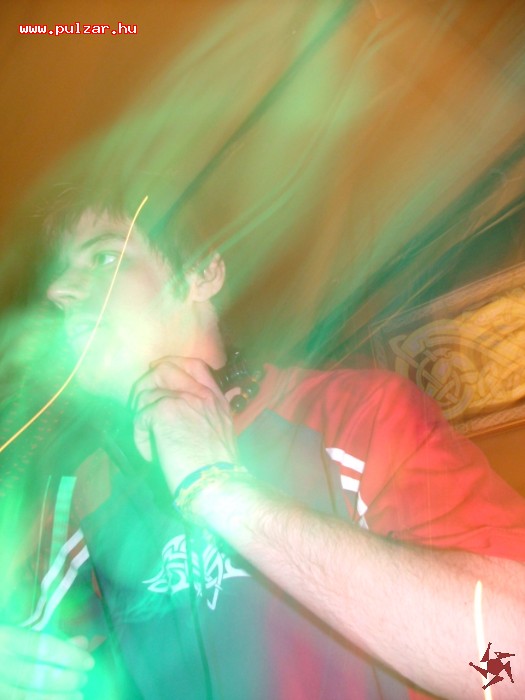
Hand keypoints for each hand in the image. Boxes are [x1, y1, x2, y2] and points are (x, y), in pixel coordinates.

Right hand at [0, 626, 93, 698]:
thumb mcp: (17, 635)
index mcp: (5, 638)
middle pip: (37, 676)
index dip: (70, 656)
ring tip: (77, 697)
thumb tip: (83, 643)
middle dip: (66, 680)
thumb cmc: (1, 646)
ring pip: (27, 698)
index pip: (43, 646)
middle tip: (83, 681)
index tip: (89, 663)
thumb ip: (48, 640)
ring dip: (57, 699)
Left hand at [131, 357, 237, 493]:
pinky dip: (140, 436)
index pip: (195, 365)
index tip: (159, 373)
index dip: (174, 364)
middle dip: (147, 382)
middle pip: (165, 368)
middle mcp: (200, 394)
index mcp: (215, 399)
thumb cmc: (218, 468)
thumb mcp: (221, 433)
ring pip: (146, 393)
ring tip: (147, 437)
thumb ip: (205, 417)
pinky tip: (151, 454)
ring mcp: (182, 399)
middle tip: (140, 404)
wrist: (215, 481)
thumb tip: (181, 415)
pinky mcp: (164, 411)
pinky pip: (140, 415)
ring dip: (141, 416)